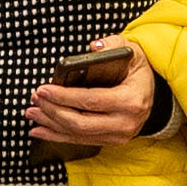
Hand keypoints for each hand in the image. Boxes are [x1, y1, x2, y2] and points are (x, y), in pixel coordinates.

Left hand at [27, 48, 159, 150]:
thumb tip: (94, 47)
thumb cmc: (138, 71)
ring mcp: (118, 136)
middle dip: (53, 111)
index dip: (64, 97)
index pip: (91, 100)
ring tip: (32, 113)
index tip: (43, 89)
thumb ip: (113, 44)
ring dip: (50, 124)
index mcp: (130, 101)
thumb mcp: (132, 52)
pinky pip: (80, 141)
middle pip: (80, 122)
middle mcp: (125, 123)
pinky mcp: (110, 141)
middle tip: (34, 100)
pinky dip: (57, 136)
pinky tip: (40, 130)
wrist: (154, 94)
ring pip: (77, 134)